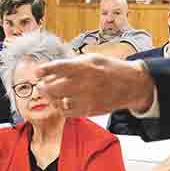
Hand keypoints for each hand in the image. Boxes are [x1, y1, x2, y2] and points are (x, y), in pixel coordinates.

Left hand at [35, 55, 153, 116]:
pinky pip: (68, 112)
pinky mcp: (90, 110)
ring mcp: (88, 98)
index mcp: (87, 66)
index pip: (61, 67)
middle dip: (44, 87)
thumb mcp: (93, 58)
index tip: (37, 72)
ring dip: (51, 98)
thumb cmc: (110, 69)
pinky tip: (62, 102)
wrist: (132, 85)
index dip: (46, 70)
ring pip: (59, 102)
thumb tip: (52, 69)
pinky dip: (61, 107)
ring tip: (51, 94)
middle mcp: (86, 82)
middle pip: (55, 88)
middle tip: (42, 85)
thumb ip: (73, 63)